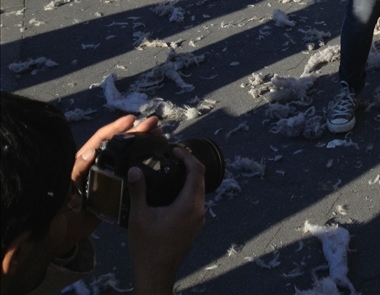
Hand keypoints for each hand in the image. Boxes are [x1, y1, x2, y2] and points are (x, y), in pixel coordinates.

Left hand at [59, 115, 159, 256]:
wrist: (59, 234)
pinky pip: (131, 176)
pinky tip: (156, 160)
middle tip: (154, 124)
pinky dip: (143, 167)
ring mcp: (108, 178)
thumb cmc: (56, 207)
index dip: (115, 128)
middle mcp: (98, 166)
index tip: (131, 119)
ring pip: (128, 158)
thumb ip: (75, 169)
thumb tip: (92, 151)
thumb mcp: (64, 185)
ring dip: (142, 146)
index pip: (101, 140)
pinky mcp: (116, 192)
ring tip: (159, 136)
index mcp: (83, 162)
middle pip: (119, 145)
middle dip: (137, 132)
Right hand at [128, 148, 205, 294]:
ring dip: (190, 177)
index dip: (188, 156)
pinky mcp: (196, 225)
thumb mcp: (139, 217)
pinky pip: (196, 201)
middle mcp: (198, 210)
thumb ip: (138, 191)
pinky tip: (174, 190)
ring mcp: (199, 218)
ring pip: (199, 190)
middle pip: (200, 179)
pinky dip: (188, 190)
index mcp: (188, 205)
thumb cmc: (147, 247)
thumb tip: (135, 170)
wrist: (156, 273)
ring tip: (173, 169)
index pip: (197, 171)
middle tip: (173, 156)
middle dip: (189, 164)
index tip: (175, 150)